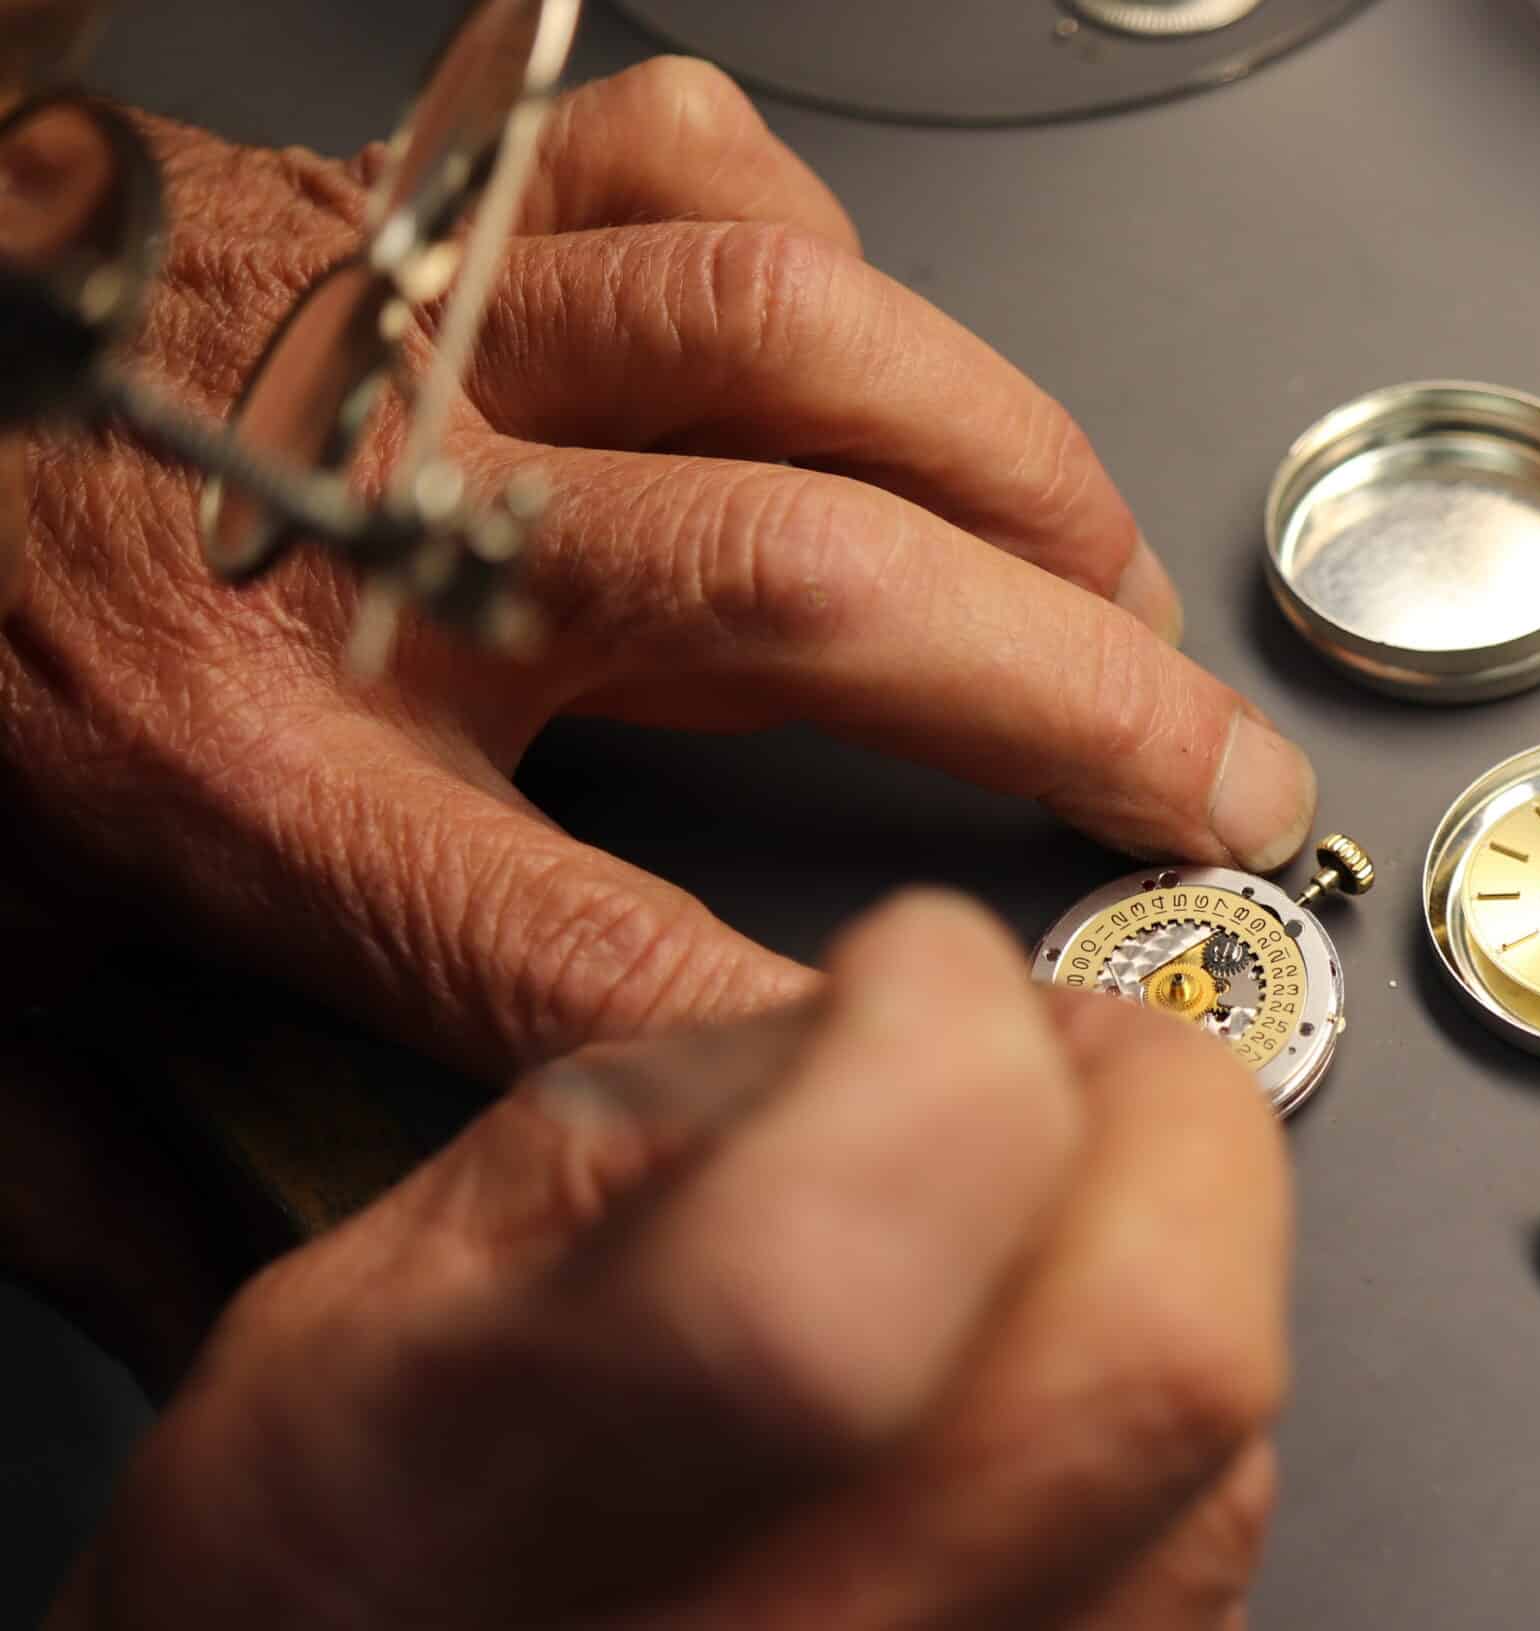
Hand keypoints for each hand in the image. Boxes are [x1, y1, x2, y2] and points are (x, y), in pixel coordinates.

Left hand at [0, 58, 1316, 1079]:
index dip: (826, 1028)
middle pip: (796, 593)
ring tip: (1113, 589)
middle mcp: (361, 523)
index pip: (584, 940)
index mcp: (236, 758)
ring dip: (1016, 472)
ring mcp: (420, 325)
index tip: (1007, 1068)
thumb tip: (282, 1337)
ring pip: (796, 346)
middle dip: (1064, 703)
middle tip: (1213, 788)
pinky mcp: (440, 195)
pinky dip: (831, 263)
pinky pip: (696, 171)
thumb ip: (114, 1169)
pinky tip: (877, 375)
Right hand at [10, 892, 1290, 1630]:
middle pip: (1144, 1355)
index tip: (915, 967)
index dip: (930, 1049)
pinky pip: (1220, 1552)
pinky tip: (1038, 1375)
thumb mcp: (381, 1297)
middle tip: (1053, 1050)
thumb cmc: (336, 1605)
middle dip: (1153, 1110)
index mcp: (515, 1518)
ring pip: (1224, 1447)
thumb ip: (656, 1115)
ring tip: (1037, 1207)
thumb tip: (891, 1008)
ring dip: (1174, 1246)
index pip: (824, 1289)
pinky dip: (1164, 1408)